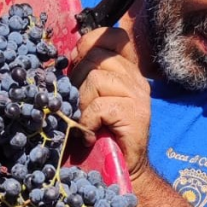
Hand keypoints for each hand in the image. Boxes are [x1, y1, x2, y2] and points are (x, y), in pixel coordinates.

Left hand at [68, 27, 150, 179]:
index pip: (114, 37)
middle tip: (80, 106)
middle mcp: (136, 79)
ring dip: (82, 104)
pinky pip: (99, 106)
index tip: (76, 61)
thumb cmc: (102, 136)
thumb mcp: (92, 98)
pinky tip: (90, 134)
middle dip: (77, 81)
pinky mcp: (135, 114)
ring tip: (87, 122)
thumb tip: (69, 55)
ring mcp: (138, 95)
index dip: (91, 43)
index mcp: (127, 71)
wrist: (124, 170)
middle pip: (96, 58)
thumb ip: (86, 74)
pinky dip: (87, 122)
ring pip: (95, 79)